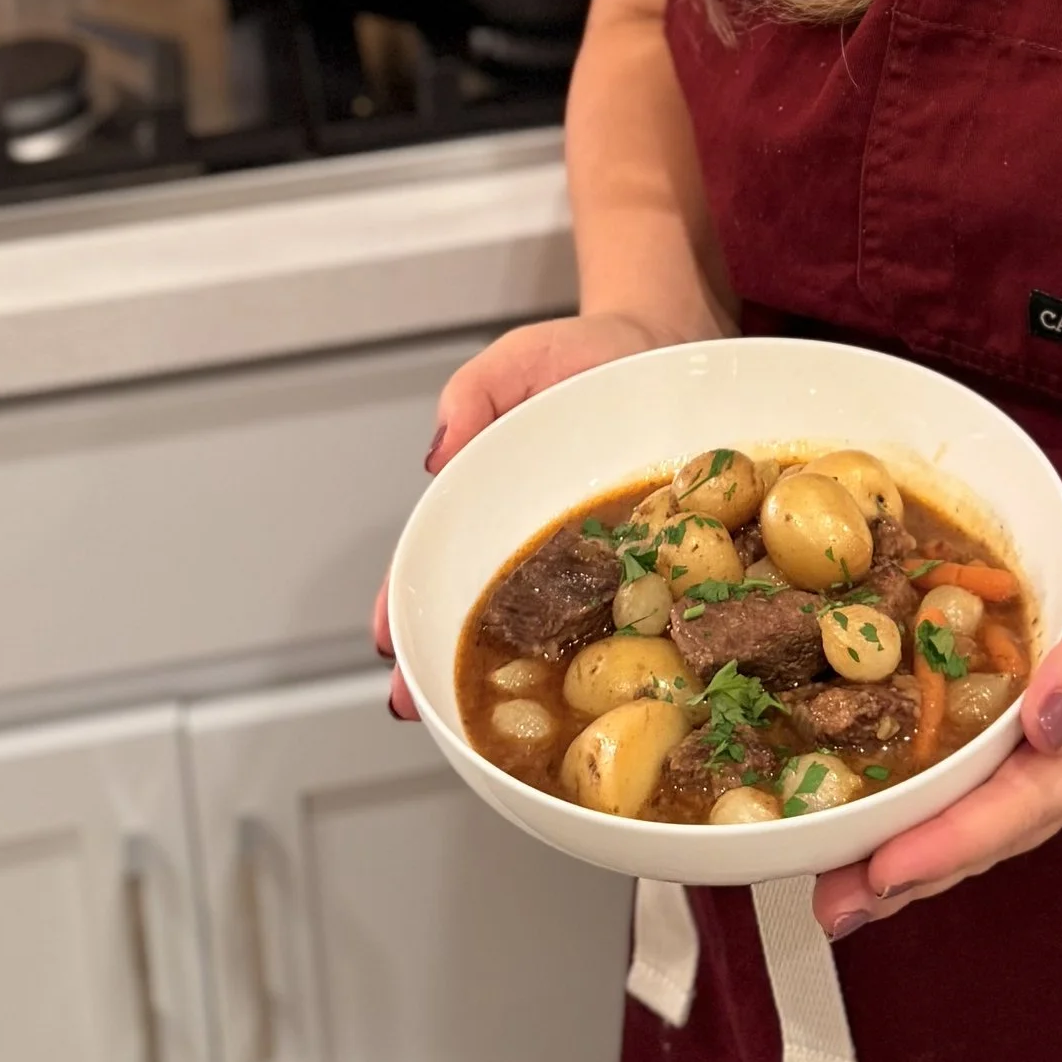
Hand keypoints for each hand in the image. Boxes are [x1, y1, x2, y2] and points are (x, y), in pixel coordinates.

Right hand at [375, 309, 672, 715]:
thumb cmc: (587, 351)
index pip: (434, 558)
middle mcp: (535, 538)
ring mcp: (595, 557)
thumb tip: (437, 457)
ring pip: (553, 630)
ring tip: (497, 719)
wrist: (673, 342)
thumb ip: (474, 393)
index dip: (404, 604)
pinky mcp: (653, 560)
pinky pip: (633, 607)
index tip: (388, 644)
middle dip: (445, 661)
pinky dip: (621, 646)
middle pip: (480, 611)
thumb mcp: (519, 357)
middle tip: (424, 704)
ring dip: (523, 675)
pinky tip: (617, 681)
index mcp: (492, 496)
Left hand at [810, 476, 1061, 935]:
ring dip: (911, 859)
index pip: (1017, 807)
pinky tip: (881, 824)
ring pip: (977, 823)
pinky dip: (926, 814)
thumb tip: (1048, 725)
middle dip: (912, 873)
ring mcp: (1055, 758)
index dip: (949, 842)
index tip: (887, 868)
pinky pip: (975, 787)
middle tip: (836, 904)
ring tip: (840, 889)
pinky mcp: (1034, 736)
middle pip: (988, 835)